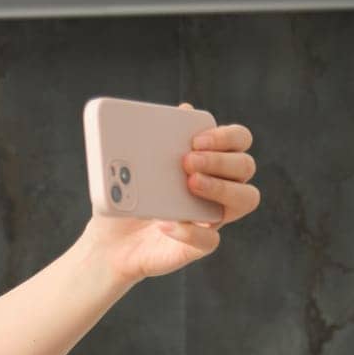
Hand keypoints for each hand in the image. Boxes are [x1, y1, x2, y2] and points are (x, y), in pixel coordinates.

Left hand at [83, 104, 259, 283]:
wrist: (108, 241)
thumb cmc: (125, 197)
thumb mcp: (132, 164)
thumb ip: (155, 138)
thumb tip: (182, 110)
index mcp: (208, 161)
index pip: (238, 141)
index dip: (226, 136)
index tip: (196, 139)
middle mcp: (219, 187)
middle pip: (245, 166)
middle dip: (220, 159)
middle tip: (187, 161)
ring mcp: (212, 217)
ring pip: (245, 199)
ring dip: (221, 187)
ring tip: (189, 184)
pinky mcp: (198, 245)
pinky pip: (210, 240)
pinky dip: (189, 231)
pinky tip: (165, 223)